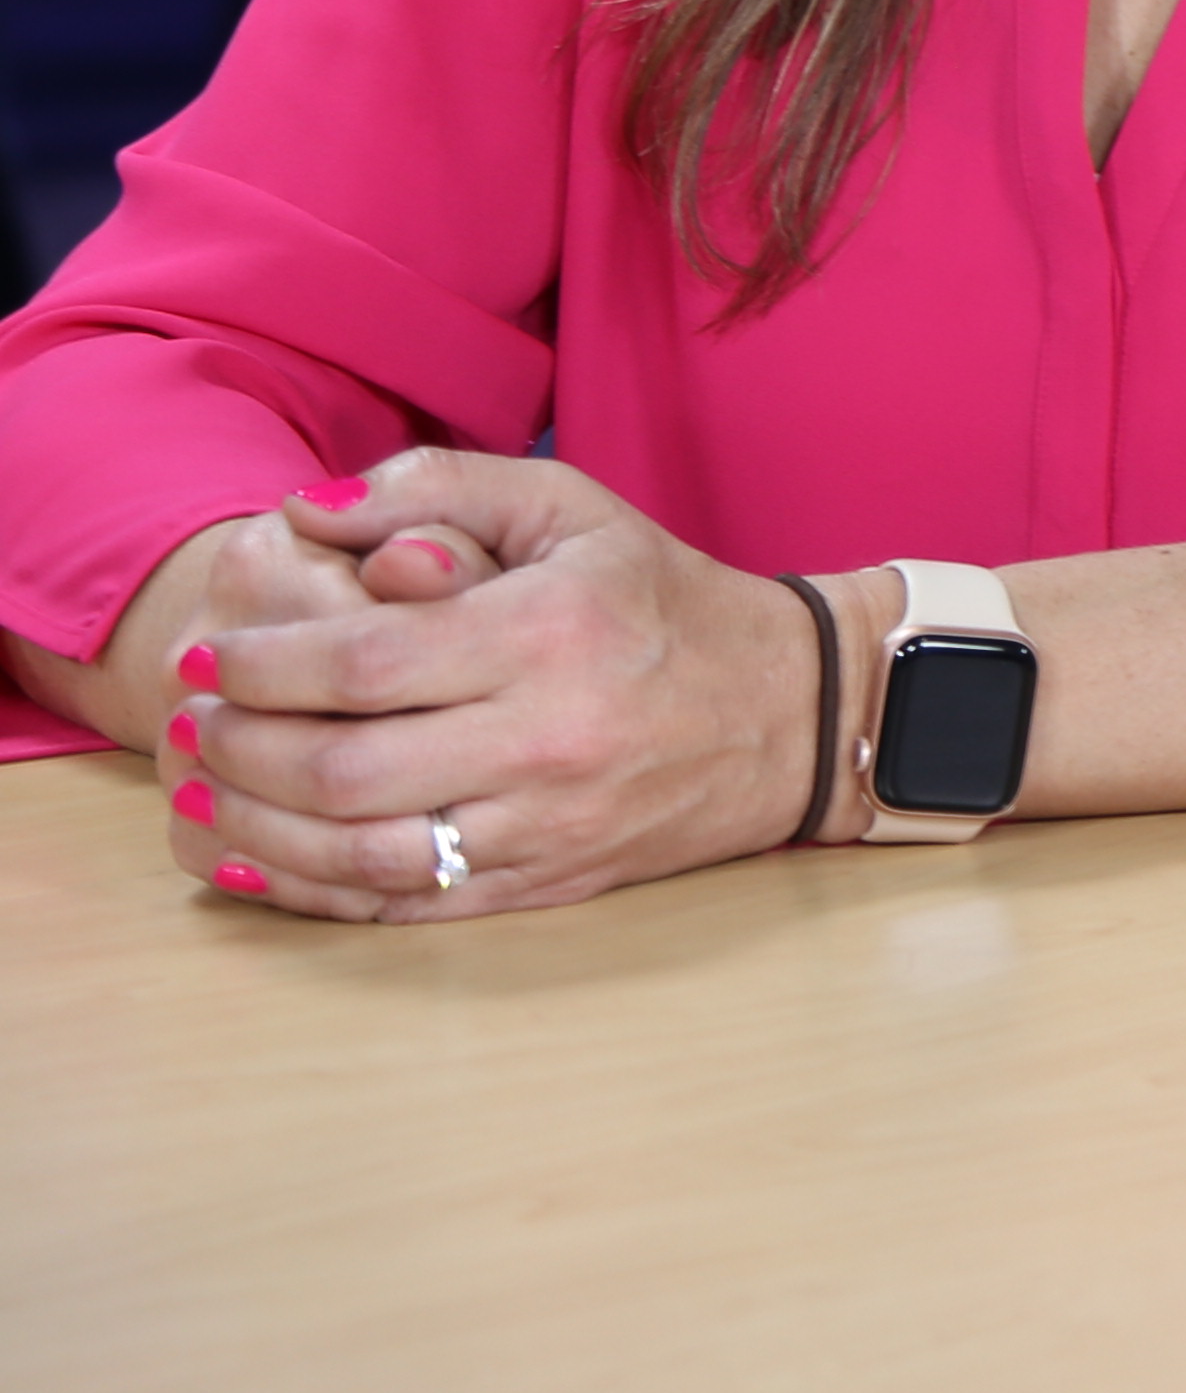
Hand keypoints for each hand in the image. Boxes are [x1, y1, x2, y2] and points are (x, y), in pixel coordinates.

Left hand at [169, 450, 821, 921]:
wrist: (788, 708)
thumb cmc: (662, 597)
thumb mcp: (572, 509)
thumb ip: (439, 486)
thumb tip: (309, 507)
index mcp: (549, 634)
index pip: (363, 665)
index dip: (261, 666)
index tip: (208, 656)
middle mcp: (547, 739)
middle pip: (343, 769)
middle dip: (240, 748)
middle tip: (191, 721)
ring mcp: (547, 825)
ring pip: (361, 853)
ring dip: (257, 829)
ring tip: (204, 788)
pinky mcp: (546, 882)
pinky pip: (404, 907)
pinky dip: (311, 893)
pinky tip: (252, 864)